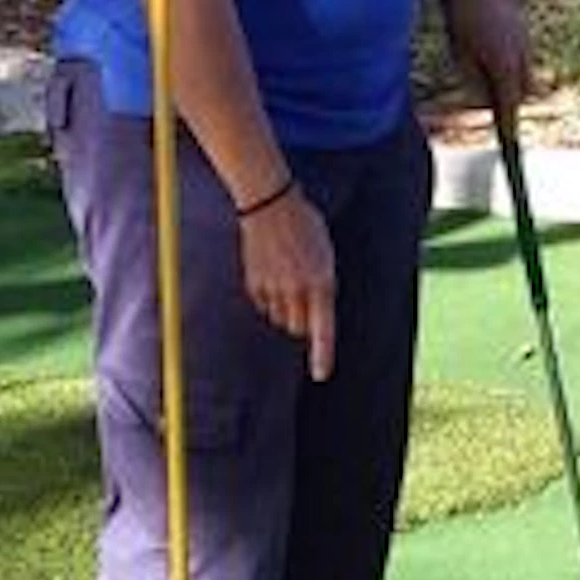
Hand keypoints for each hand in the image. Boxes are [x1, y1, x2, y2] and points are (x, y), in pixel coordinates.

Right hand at [238, 187, 337, 379]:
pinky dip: (269, 298)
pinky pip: (264, 306)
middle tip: (304, 295)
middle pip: (299, 328)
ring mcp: (273, 287)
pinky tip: (272, 274)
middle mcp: (297, 289)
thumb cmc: (304, 226)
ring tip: (288, 278)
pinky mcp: (254, 284)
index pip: (323, 328)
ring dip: (286, 309)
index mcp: (321, 281)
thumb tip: (314, 313)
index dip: (322, 354)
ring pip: (281, 319)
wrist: (270, 205)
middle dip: (304, 320)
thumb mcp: (324, 254)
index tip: (320, 375)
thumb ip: (323, 284)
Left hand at [445, 0, 534, 119]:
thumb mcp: (460, 57)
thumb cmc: (459, 20)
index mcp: (504, 65)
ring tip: (486, 60)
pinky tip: (491, 40)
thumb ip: (476, 82)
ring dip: (511, 75)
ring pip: (525, 68)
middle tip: (493, 98)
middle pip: (524, 89)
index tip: (509, 140)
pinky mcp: (524, 24)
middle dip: (511, 97)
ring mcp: (525, 37)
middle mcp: (521, 53)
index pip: (510, 104)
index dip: (510, 124)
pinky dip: (511, 55)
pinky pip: (522, 49)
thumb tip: (488, 99)